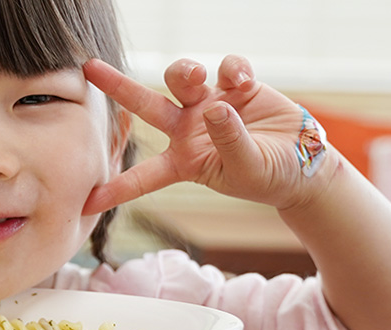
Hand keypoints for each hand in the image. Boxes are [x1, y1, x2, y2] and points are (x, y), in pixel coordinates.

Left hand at [82, 56, 333, 214]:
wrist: (303, 163)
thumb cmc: (270, 176)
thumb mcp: (248, 169)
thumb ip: (229, 141)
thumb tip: (214, 107)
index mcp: (184, 162)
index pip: (144, 177)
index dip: (117, 189)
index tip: (87, 202)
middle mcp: (188, 130)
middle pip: (145, 105)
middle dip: (117, 86)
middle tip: (90, 68)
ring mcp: (210, 105)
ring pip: (181, 77)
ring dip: (185, 72)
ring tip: (201, 77)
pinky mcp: (235, 87)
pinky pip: (226, 67)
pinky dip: (234, 69)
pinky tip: (245, 82)